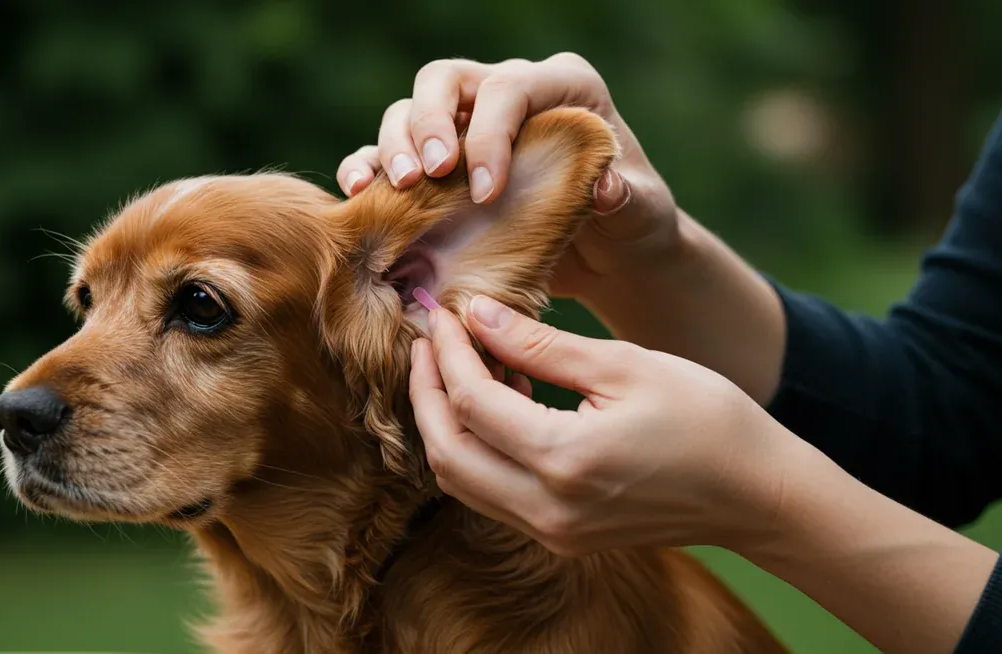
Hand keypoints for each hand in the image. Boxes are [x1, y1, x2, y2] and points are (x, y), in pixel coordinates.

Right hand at [336, 53, 679, 298]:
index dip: (490, 133)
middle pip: (444, 81)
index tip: (489, 194)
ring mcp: (465, 127)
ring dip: (394, 146)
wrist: (607, 254)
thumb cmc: (631, 223)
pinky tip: (359, 192)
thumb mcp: (643, 213)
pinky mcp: (438, 168)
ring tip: (400, 189)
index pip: (510, 87)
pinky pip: (389, 154)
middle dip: (428, 124)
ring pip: (408, 111)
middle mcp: (505, 95)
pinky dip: (368, 167)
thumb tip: (605, 188)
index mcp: (562, 86)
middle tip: (429, 175)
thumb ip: (630, 200)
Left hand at [408, 295, 791, 555]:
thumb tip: (475, 315)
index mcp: (565, 460)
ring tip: (461, 363)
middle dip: (426, 391)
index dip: (448, 353)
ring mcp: (552, 532)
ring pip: (461, 479)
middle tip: (429, 340)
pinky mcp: (561, 537)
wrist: (759, 494)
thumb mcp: (625, 366)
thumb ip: (543, 344)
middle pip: (447, 451)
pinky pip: (492, 492)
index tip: (441, 313)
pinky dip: (479, 446)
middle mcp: (548, 509)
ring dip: (448, 420)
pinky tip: (500, 397)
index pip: (472, 402)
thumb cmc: (707, 418)